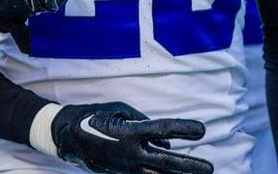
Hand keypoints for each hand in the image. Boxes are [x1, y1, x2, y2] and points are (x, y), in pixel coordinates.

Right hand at [52, 102, 212, 173]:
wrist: (67, 136)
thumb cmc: (95, 115)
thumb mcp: (119, 109)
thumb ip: (144, 122)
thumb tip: (166, 141)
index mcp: (128, 132)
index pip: (162, 130)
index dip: (183, 129)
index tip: (202, 130)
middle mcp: (129, 154)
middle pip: (165, 162)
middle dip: (189, 166)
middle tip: (210, 168)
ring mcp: (126, 167)